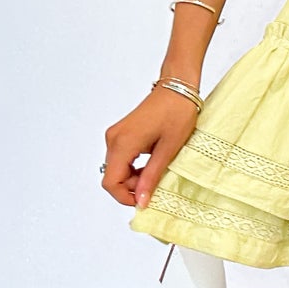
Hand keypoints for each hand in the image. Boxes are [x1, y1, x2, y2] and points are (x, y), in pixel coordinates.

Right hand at [101, 86, 201, 208]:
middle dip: (132, 187)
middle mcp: (114, 139)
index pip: (111, 182)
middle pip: (112, 176)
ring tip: (157, 172)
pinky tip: (152, 164)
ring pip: (117, 169)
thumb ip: (151, 177)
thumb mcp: (168, 150)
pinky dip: (134, 167)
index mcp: (123, 143)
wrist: (178, 87)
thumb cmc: (177, 112)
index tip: (144, 200)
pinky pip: (122, 158)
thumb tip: (142, 200)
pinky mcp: (122, 133)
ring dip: (134, 177)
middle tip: (156, 184)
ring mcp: (116, 135)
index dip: (125, 197)